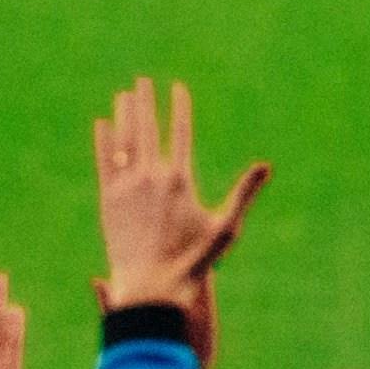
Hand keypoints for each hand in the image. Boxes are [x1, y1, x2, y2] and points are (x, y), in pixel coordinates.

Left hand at [90, 76, 268, 347]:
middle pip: (147, 129)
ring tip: (124, 96)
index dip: (179, 107)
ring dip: (125, 116)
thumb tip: (266, 166)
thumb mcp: (226, 226)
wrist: (152, 287)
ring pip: (125, 141)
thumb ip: (244, 192)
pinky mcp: (108, 201)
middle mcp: (151, 178)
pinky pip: (106, 162)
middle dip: (145, 102)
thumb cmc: (193, 261)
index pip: (180, 132)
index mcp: (180, 180)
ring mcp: (127, 188)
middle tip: (143, 81)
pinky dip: (105, 142)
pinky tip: (103, 126)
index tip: (177, 87)